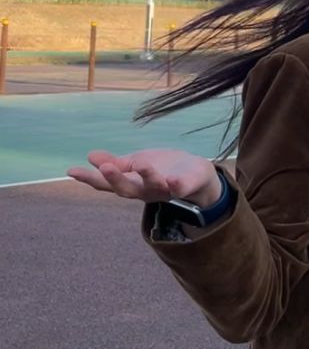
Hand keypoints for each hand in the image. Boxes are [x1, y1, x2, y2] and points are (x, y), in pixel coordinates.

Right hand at [67, 148, 220, 206]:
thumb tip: (90, 156)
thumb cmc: (161, 169)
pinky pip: (181, 188)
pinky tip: (173, 180)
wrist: (196, 175)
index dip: (89, 178)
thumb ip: (116, 163)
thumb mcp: (135, 164)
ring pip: (154, 188)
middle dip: (115, 180)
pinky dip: (177, 185)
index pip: (107, 183)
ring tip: (141, 164)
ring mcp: (165, 190)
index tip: (71, 170)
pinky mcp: (185, 187)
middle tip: (105, 168)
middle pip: (126, 190)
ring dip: (147, 176)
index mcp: (131, 183)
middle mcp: (145, 191)